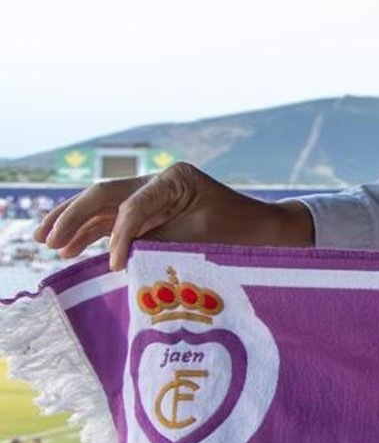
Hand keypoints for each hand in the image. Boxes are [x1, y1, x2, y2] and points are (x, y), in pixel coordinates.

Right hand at [33, 163, 313, 270]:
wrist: (267, 235)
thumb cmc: (241, 236)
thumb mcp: (199, 240)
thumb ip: (157, 243)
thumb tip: (116, 257)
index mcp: (174, 178)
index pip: (133, 205)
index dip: (119, 235)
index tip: (112, 264)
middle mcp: (160, 181)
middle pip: (106, 196)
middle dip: (74, 217)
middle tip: (47, 239)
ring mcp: (155, 196)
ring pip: (105, 207)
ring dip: (75, 224)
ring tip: (46, 241)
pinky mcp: (154, 212)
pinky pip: (116, 219)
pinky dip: (94, 232)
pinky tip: (71, 245)